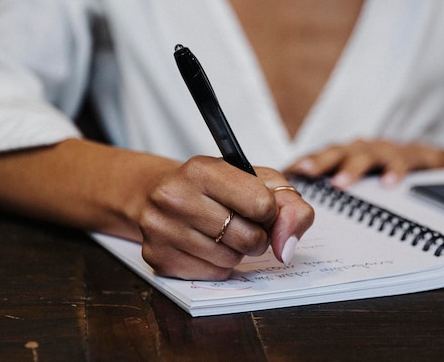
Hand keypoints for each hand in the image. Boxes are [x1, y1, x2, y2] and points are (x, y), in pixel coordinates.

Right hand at [138, 156, 313, 280]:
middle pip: (249, 238)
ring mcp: (163, 230)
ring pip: (231, 260)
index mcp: (201, 170)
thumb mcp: (252, 179)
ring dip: (236, 251)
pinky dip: (217, 265)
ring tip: (220, 232)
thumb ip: (287, 204)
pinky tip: (204, 245)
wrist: (155, 193)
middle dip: (256, 236)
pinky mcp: (159, 258)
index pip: (262, 205)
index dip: (269, 211)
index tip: (259, 207)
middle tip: (241, 223)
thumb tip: (287, 248)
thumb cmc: (213, 187)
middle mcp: (176, 198)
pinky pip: (212, 274)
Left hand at [287, 138, 443, 188]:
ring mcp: (385, 151)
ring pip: (366, 155)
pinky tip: (388, 183)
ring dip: (352, 168)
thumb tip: (301, 220)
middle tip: (306, 172)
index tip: (286, 173)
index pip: (319, 157)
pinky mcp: (413, 156)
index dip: (302, 163)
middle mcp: (361, 149)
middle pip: (336, 152)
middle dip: (320, 161)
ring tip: (340, 183)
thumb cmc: (383, 172)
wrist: (430, 161)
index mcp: (345, 156)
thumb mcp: (357, 180)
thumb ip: (332, 194)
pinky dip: (395, 171)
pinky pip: (403, 161)